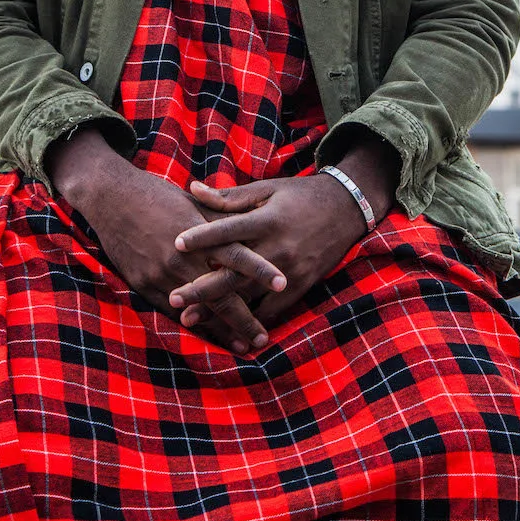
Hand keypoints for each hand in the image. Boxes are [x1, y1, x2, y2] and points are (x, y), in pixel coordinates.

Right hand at [45, 127, 285, 352]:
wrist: (112, 198)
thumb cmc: (157, 196)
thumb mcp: (193, 204)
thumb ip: (221, 219)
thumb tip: (252, 224)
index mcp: (200, 234)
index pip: (238, 255)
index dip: (260, 270)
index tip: (282, 283)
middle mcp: (183, 257)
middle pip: (220, 293)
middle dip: (243, 319)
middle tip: (263, 338)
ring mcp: (162, 274)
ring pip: (196, 309)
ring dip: (219, 330)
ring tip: (240, 345)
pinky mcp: (144, 284)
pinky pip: (171, 312)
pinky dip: (191, 325)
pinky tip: (206, 337)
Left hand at [170, 138, 398, 331]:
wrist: (345, 210)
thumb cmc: (300, 196)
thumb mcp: (266, 190)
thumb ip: (228, 197)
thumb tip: (192, 189)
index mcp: (266, 220)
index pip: (229, 229)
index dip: (202, 236)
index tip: (176, 243)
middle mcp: (277, 248)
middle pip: (234, 272)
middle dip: (202, 288)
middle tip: (173, 298)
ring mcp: (289, 271)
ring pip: (248, 296)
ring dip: (219, 310)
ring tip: (190, 320)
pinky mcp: (300, 286)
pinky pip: (272, 309)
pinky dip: (250, 321)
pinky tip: (229, 332)